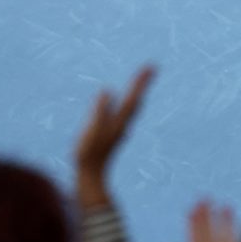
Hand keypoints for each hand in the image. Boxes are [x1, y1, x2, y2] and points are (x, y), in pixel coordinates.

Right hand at [75, 66, 155, 206]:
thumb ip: (100, 110)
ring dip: (138, 90)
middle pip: (137, 99)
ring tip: (144, 79)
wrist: (91, 174)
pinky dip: (129, 101)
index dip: (140, 82)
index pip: (133, 97)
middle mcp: (123, 123)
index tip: (150, 68)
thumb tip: (107, 90)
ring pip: (133, 105)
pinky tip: (126, 100)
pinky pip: (125, 111)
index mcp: (119, 121)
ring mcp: (119, 127)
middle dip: (143, 82)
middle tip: (152, 67)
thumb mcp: (92, 129)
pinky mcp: (114, 131)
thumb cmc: (88, 153)